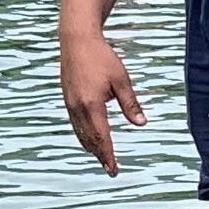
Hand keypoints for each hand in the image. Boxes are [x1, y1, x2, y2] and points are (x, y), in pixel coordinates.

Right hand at [62, 30, 145, 175]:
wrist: (76, 40)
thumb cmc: (101, 56)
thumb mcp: (121, 80)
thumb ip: (130, 104)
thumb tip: (141, 123)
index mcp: (92, 105)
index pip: (102, 137)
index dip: (108, 155)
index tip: (113, 169)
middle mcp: (78, 108)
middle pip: (89, 140)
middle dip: (100, 155)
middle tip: (110, 169)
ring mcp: (70, 104)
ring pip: (80, 133)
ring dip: (90, 147)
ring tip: (101, 157)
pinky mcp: (67, 98)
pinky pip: (75, 124)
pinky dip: (82, 135)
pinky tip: (88, 137)